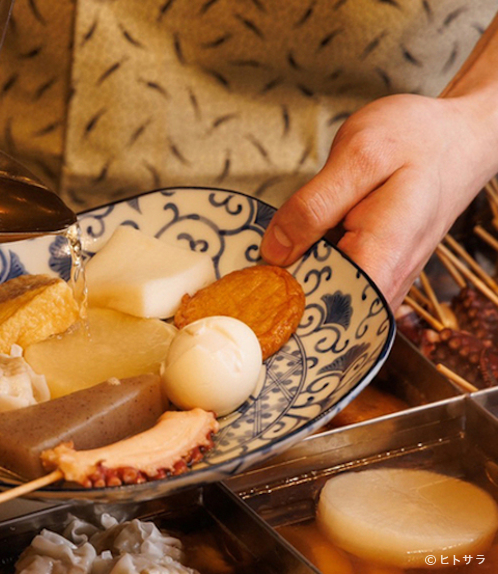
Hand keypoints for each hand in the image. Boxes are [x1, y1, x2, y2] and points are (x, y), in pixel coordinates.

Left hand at [260, 93, 497, 309]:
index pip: (323, 309)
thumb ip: (313, 205)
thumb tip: (274, 251)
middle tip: (241, 280)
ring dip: (290, 283)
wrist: (457, 138)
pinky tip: (289, 252)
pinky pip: (333, 282)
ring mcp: (381, 280)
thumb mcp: (358, 155)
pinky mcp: (374, 270)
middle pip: (319, 309)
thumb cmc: (416, 139)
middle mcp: (385, 281)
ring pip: (323, 297)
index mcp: (381, 259)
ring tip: (261, 265)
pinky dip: (308, 269)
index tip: (245, 296)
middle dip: (278, 297)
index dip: (280, 307)